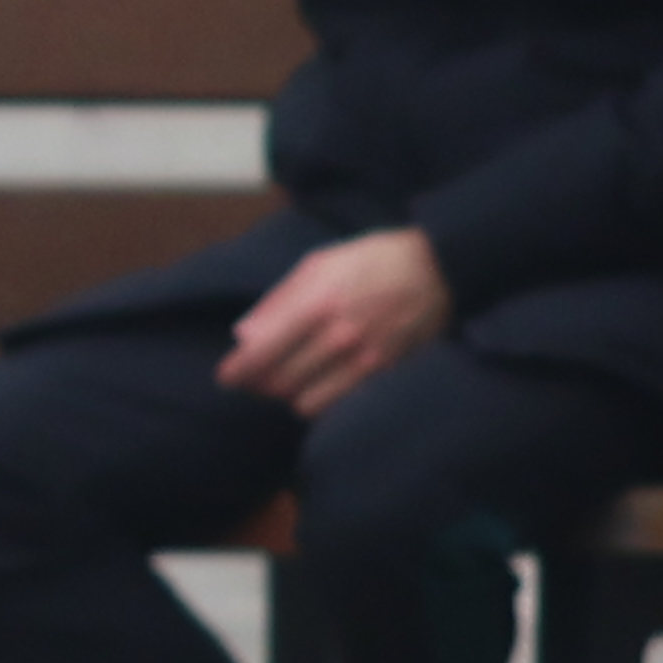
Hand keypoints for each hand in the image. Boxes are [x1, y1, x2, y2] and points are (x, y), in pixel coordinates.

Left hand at [217, 225, 449, 418]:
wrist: (438, 268)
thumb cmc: (370, 260)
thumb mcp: (317, 265)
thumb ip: (277, 301)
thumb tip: (243, 336)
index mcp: (316, 303)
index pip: (263, 351)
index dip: (237, 370)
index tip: (225, 377)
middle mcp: (338, 336)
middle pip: (279, 382)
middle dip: (257, 385)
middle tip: (252, 379)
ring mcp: (364, 357)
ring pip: (307, 400)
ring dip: (288, 395)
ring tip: (284, 381)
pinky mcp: (385, 371)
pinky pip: (339, 402)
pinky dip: (320, 400)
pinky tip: (315, 385)